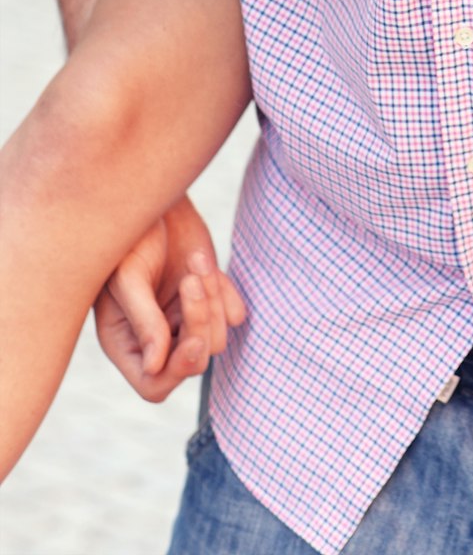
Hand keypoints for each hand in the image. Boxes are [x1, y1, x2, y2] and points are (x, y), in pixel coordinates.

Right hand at [94, 195, 245, 402]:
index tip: (191, 342)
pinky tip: (204, 262)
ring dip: (212, 299)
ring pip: (218, 338)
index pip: (154, 385)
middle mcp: (158, 338)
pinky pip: (234, 314)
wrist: (155, 199)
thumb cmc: (129, 237)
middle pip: (194, 361)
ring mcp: (185, 320)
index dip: (176, 372)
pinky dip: (227, 292)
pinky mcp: (211, 299)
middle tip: (190, 280)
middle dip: (198, 322)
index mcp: (127, 342)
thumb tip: (155, 366)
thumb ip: (143, 321)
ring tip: (194, 260)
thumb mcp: (127, 277)